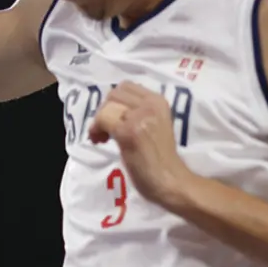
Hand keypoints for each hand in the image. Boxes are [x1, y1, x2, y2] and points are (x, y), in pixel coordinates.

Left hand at [89, 82, 194, 208]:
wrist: (170, 180)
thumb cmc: (161, 158)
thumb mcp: (155, 124)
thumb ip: (140, 112)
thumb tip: (112, 110)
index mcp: (159, 101)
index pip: (127, 86)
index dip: (115, 101)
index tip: (114, 118)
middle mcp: (151, 104)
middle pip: (114, 93)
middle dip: (105, 109)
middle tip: (106, 130)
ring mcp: (140, 117)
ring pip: (107, 105)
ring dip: (99, 121)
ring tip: (102, 137)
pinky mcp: (129, 132)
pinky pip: (103, 120)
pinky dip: (96, 130)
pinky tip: (101, 142)